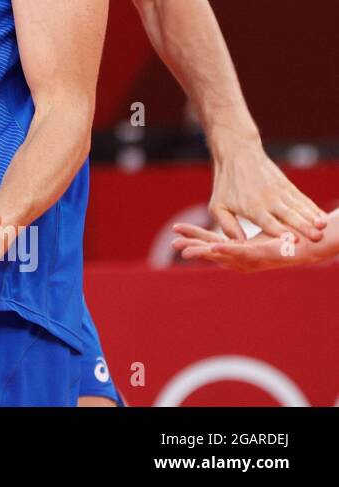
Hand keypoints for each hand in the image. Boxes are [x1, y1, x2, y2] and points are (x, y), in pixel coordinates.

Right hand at [172, 221, 331, 272]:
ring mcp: (255, 260)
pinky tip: (216, 246)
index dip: (194, 237)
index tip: (175, 230)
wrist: (312, 242)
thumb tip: (229, 226)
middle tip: (174, 243)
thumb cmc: (289, 236)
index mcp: (241, 251)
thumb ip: (243, 228)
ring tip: (186, 249)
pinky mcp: (266, 258)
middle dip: (193, 247)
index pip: (211, 242)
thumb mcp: (262, 227)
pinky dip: (228, 251)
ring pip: (224, 256)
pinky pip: (243, 254)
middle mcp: (245, 260)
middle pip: (213, 253)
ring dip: (205, 252)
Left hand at [208, 143, 326, 241]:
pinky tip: (322, 217)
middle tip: (316, 238)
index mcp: (252, 207)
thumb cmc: (226, 184)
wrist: (238, 154)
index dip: (280, 231)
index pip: (268, 222)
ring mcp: (280, 192)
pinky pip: (303, 200)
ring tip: (323, 227)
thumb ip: (226, 225)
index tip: (293, 241)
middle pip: (288, 215)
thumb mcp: (217, 205)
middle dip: (303, 227)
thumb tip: (238, 243)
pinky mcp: (287, 186)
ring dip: (312, 218)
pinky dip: (313, 209)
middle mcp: (268, 200)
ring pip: (299, 207)